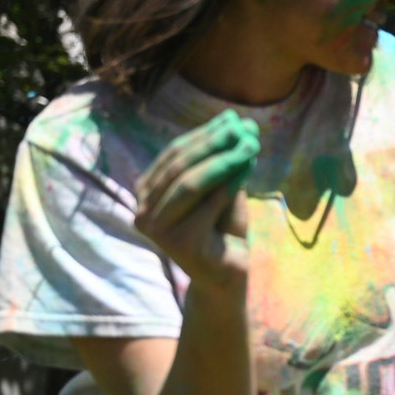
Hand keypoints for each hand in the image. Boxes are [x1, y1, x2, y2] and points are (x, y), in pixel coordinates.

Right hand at [134, 110, 259, 289]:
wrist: (226, 276)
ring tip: (251, 144)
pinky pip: (208, 204)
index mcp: (146, 192)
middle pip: (180, 166)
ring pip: (191, 183)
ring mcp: (156, 228)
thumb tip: (240, 122)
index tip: (233, 118)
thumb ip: (225, 161)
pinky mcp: (177, 243)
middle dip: (214, 143)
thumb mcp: (222, 190)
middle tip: (245, 128)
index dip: (204, 134)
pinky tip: (248, 166)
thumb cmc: (222, 230)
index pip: (173, 155)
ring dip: (224, 159)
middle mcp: (143, 210)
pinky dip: (230, 182)